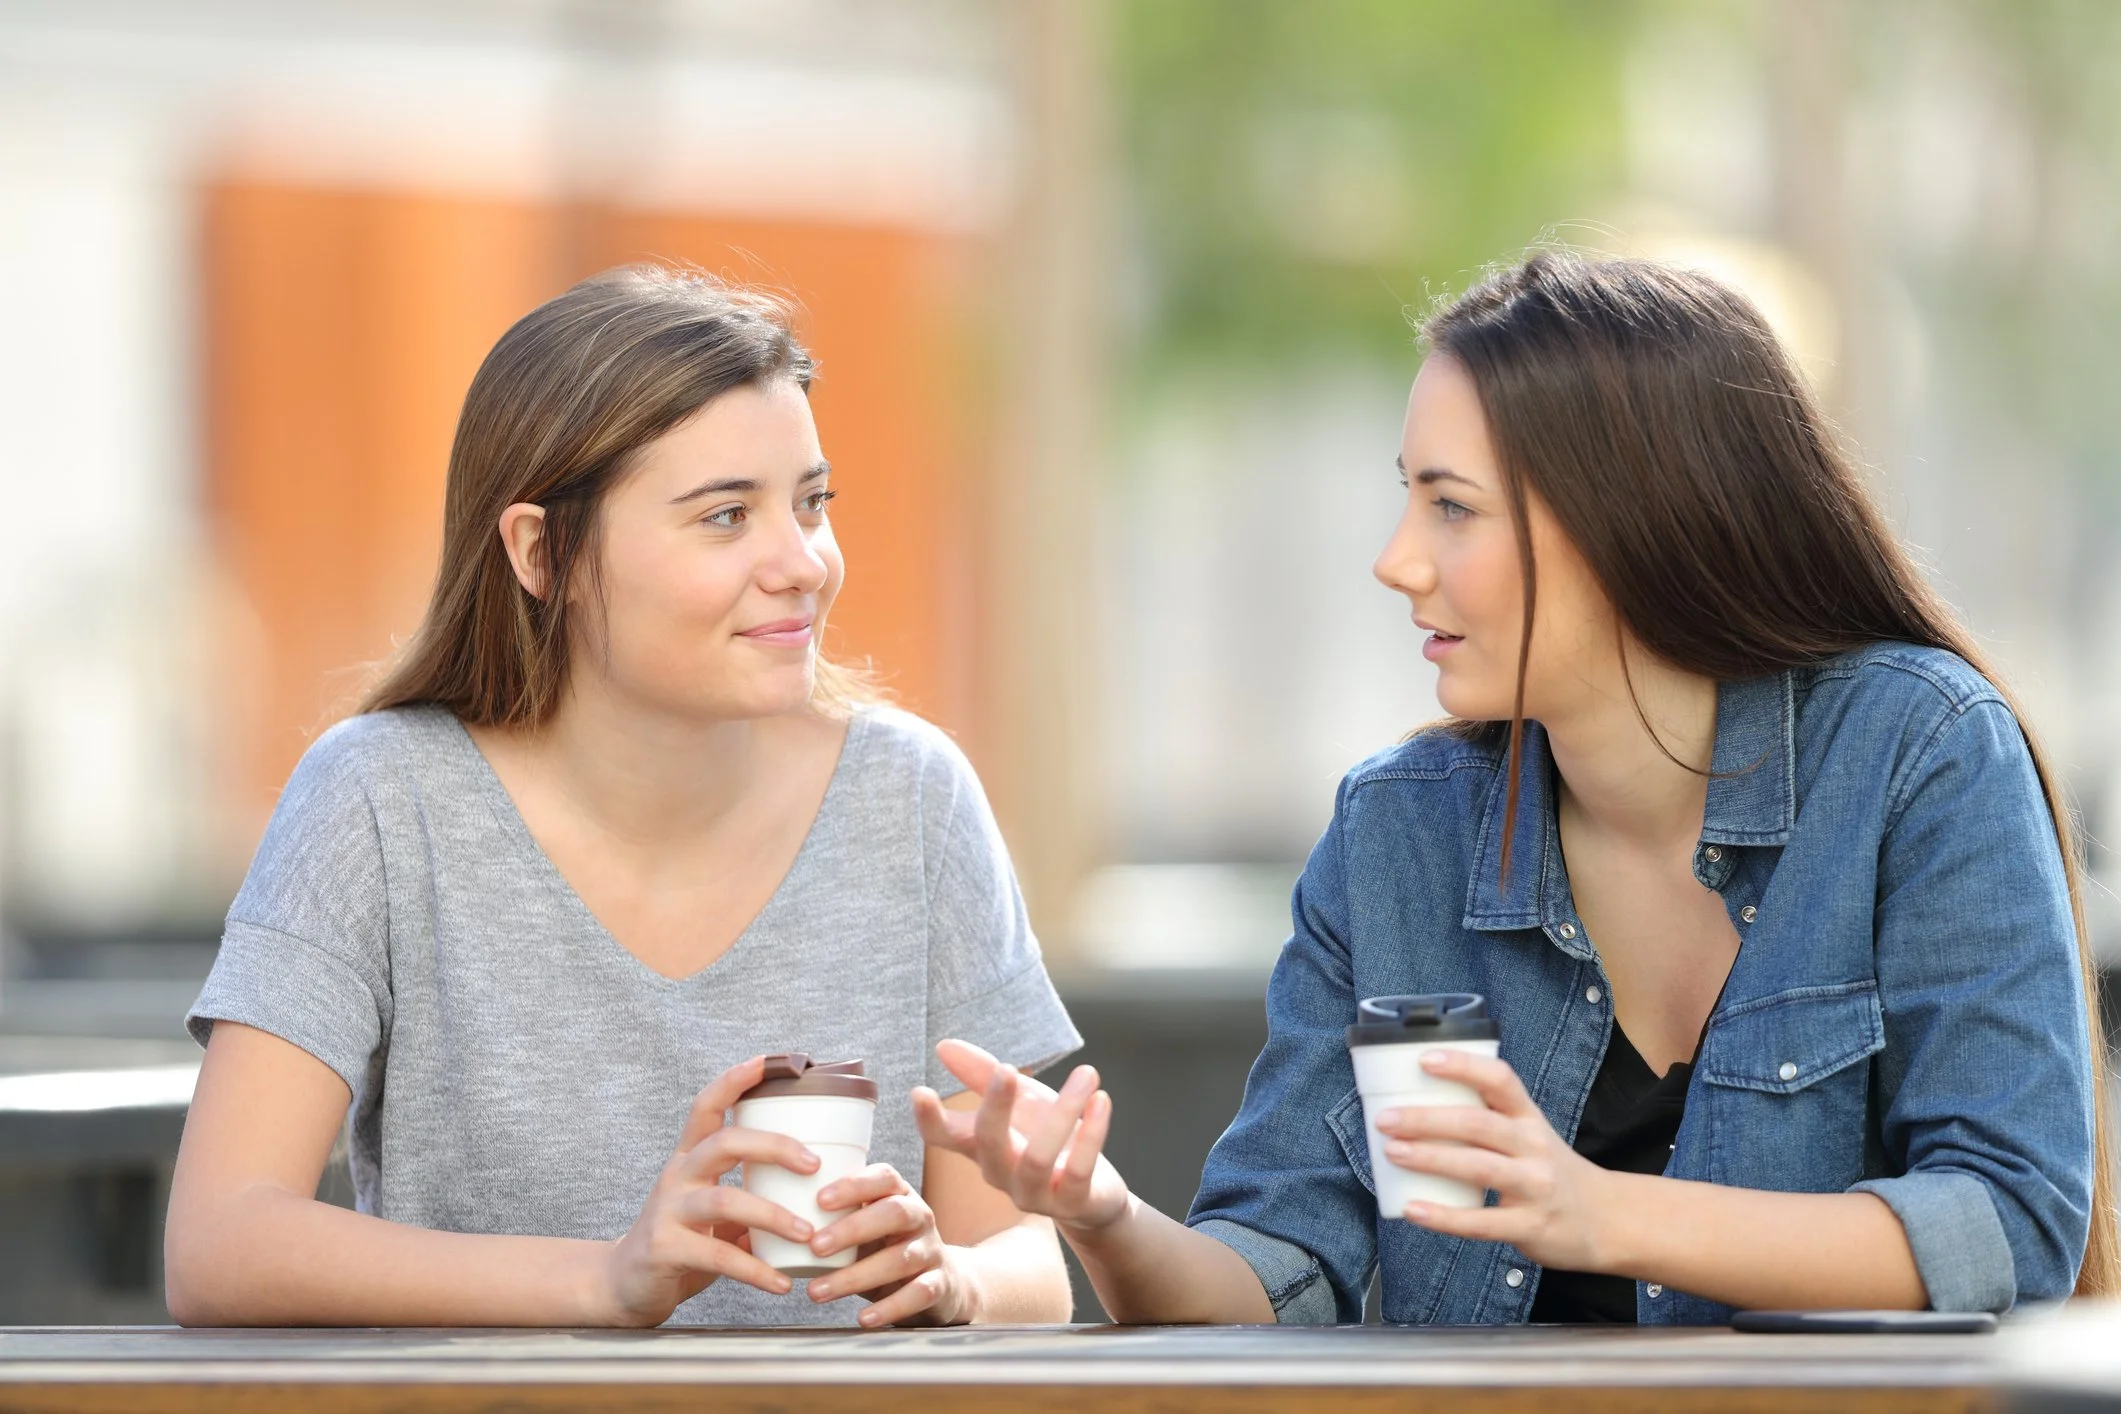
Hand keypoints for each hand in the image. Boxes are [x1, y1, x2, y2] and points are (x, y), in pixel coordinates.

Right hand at [591, 1056, 820, 1325]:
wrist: (626, 1285)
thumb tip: (820, 1183)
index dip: (736, 1080)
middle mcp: (678, 1176)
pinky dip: (755, 1270)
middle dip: (773, 1146)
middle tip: (814, 1164)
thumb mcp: (716, 1207)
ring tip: (807, 1233)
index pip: (708, 1105)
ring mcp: (668, 1212)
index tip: (771, 1060)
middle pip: (724, 1143)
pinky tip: (781, 1283)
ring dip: (771, 1215)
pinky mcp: (665, 1250)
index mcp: (691, 1157)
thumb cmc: (684, 1238)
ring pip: (723, 1200)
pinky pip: (717, 1256)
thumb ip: (752, 1190)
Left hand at [803, 1164, 964, 1325]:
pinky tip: (862, 1318)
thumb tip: (754, 1232)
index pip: (883, 1178)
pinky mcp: (939, 1284)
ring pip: (900, 1259)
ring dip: (855, 1276)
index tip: (819, 1199)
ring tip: (816, 1292)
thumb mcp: (863, 1228)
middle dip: (852, 1228)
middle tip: (814, 1247)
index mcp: (900, 1194)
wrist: (941, 1282)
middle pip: (894, 1212)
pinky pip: (918, 1294)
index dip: (853, 1185)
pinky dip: (890, 1307)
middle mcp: (920, 1216)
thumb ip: (825, 1224)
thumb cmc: (884, 1248)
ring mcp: (932, 1250)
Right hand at [912, 1038, 1129, 1235]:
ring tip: (1087, 1073)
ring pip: (1038, 1158)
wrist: (1095, 1194)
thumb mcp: (1022, 1100)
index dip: (928, 1119)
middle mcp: (1001, 1174)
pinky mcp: (1071, 1203)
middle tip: (1006, 1068)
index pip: (944, 1137)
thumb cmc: (1050, 1140)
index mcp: (982, 1147)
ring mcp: (1034, 1194)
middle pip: (987, 1144)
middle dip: (995, 1107)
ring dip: (1063, 1111)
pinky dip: (1092, 1135)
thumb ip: (984, 1075)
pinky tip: (1101, 1101)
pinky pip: (1078, 1171)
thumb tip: (942, 1046)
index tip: (919, 1091)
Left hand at [1374, 1048, 1617, 1272]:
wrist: (1608, 1220)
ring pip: (1478, 1167)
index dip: (1463, 1066)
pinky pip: (1482, 1222)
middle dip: (1427, 1118)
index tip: (1425, 1059)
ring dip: (1430, 1158)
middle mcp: (1534, 1147)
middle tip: (1385, 1118)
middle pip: (1478, 1123)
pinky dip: (1444, 1217)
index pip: (1500, 1080)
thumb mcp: (1531, 1135)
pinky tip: (1413, 1210)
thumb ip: (1488, 1120)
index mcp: (1530, 1118)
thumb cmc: (1552, 1172)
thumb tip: (1417, 1106)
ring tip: (1392, 1152)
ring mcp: (1534, 1187)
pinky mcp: (1530, 1226)